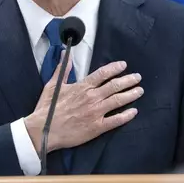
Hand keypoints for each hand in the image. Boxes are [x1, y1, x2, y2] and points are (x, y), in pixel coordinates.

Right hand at [24, 55, 142, 153]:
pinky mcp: (97, 127)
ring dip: (130, 95)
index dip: (115, 68)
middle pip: (114, 86)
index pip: (102, 74)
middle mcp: (91, 98)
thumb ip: (62, 69)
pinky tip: (134, 112)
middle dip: (128, 80)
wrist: (43, 130)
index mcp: (82, 87)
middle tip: (137, 77)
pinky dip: (126, 116)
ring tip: (140, 91)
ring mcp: (95, 113)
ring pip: (118, 101)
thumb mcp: (52, 85)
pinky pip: (115, 120)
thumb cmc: (47, 108)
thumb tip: (64, 54)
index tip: (124, 65)